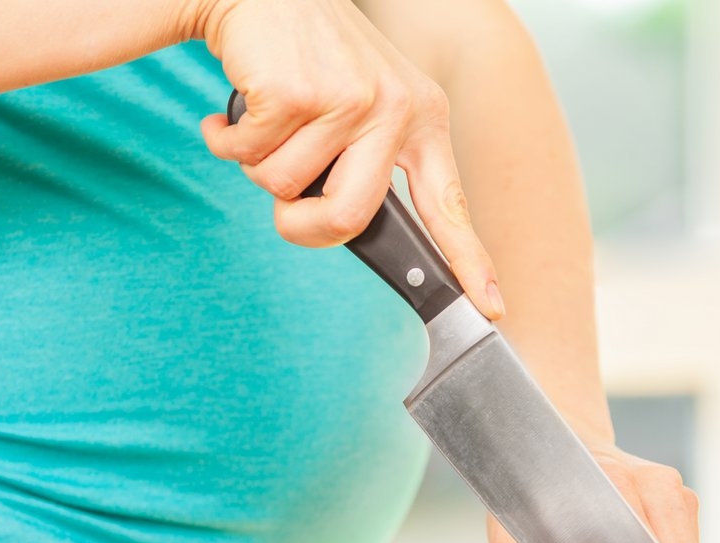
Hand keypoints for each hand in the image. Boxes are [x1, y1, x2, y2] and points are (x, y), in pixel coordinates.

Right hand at [193, 0, 503, 318]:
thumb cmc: (309, 56)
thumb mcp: (362, 104)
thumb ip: (368, 162)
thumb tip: (348, 226)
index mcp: (421, 119)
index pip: (449, 205)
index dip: (470, 263)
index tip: (493, 309)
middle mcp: (393, 108)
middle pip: (349, 218)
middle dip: (301, 226)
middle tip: (284, 207)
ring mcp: (347, 97)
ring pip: (283, 186)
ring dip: (256, 161)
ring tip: (268, 118)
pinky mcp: (296, 90)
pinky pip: (246, 154)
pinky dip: (226, 138)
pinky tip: (243, 100)